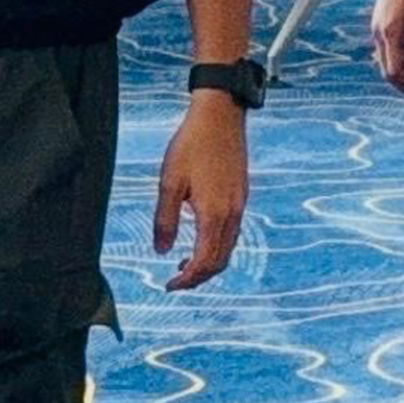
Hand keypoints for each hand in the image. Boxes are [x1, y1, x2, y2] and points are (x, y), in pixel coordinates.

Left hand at [154, 96, 248, 291]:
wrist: (220, 117)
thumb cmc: (192, 145)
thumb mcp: (169, 183)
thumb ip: (166, 220)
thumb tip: (162, 251)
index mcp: (214, 214)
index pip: (205, 261)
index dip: (187, 280)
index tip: (169, 285)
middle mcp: (232, 213)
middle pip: (221, 260)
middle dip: (199, 277)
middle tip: (175, 281)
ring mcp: (240, 204)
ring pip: (229, 247)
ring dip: (209, 262)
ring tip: (185, 263)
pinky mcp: (241, 195)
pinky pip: (233, 232)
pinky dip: (217, 246)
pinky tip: (200, 238)